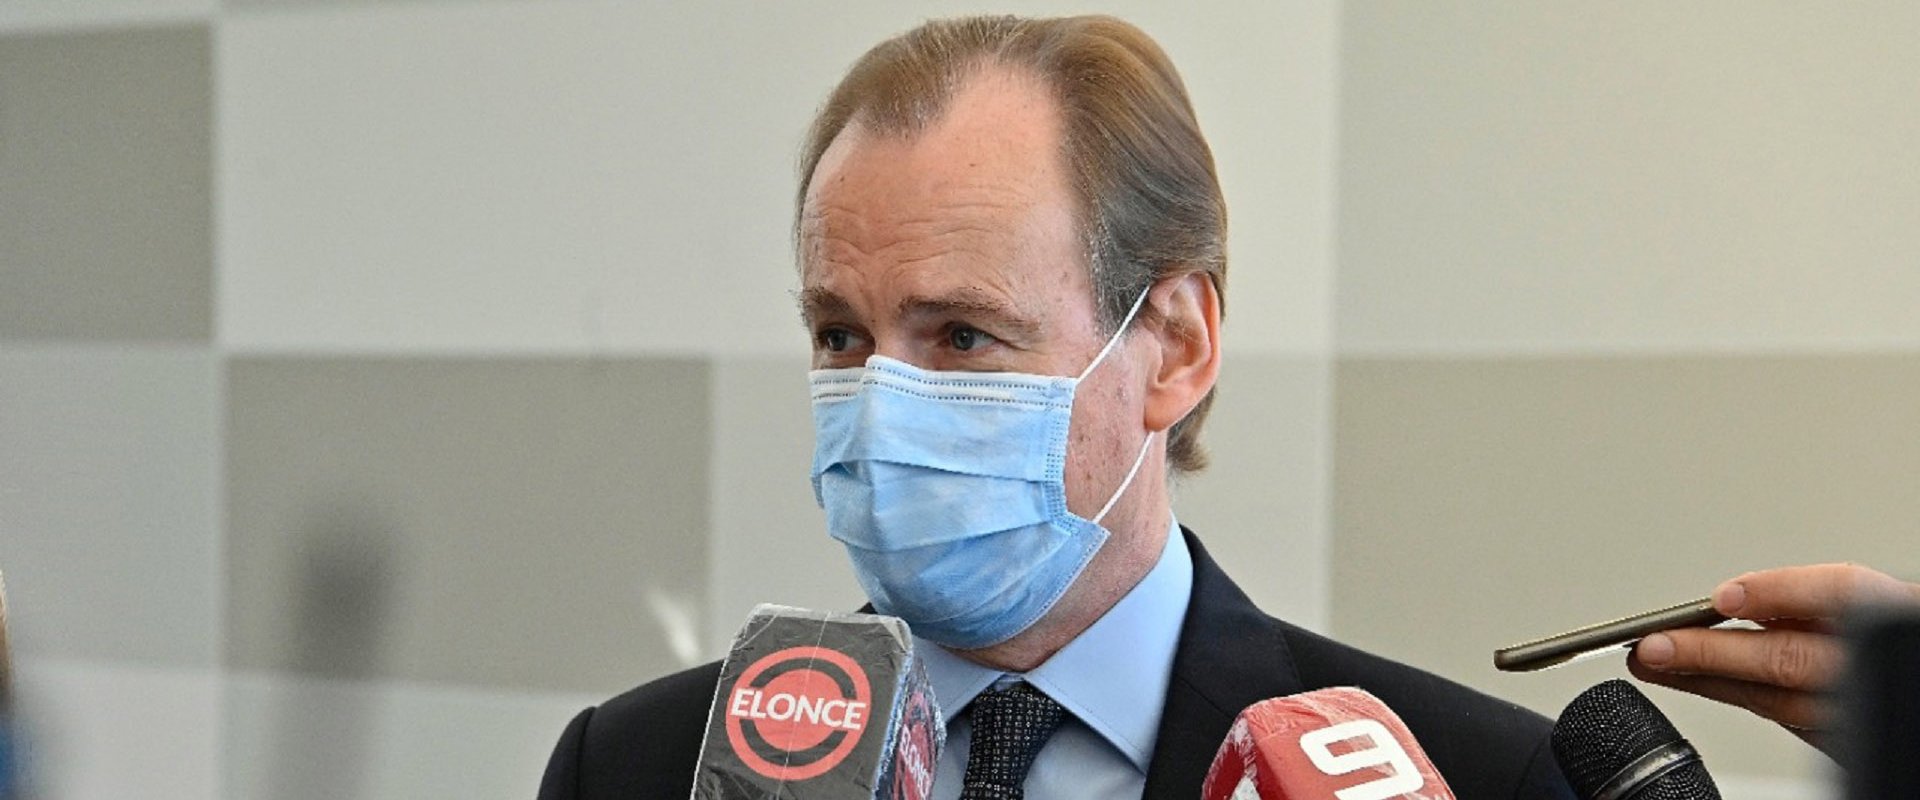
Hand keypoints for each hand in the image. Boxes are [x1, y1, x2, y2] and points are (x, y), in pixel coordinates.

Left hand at [1625, 563, 1919, 753]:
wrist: (1914, 686)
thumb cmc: (1895, 639)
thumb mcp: (1873, 603)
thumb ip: (1813, 600)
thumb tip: (1735, 599)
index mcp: (1895, 615)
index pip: (1844, 594)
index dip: (1779, 592)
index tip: (1723, 597)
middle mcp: (1880, 667)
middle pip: (1792, 659)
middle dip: (1715, 652)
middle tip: (1652, 644)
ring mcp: (1865, 712)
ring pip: (1781, 702)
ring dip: (1709, 681)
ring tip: (1653, 663)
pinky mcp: (1851, 743)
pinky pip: (1787, 722)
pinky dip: (1738, 697)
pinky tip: (1696, 681)